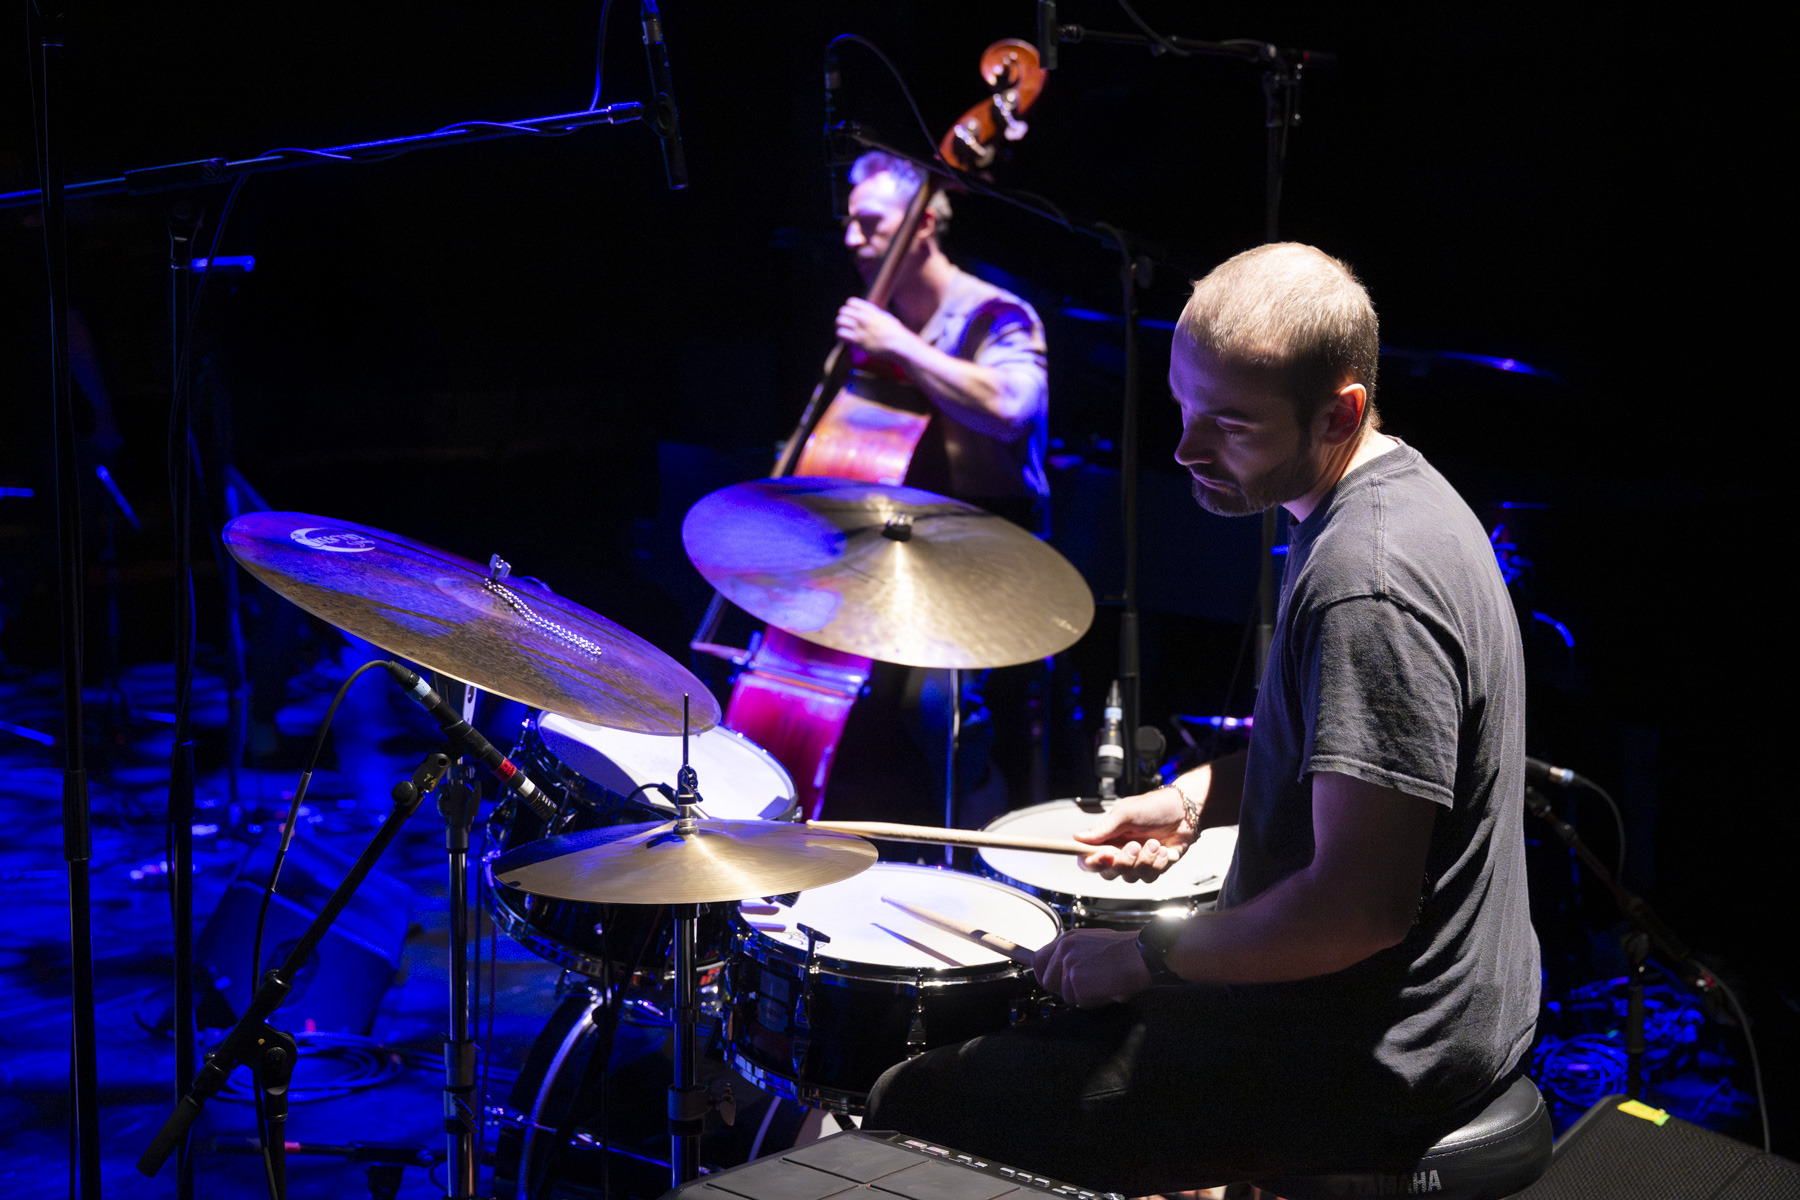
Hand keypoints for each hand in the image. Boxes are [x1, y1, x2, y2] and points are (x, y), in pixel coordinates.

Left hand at [835, 297, 919, 360]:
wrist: (902, 345)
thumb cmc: (896, 333)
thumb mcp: (886, 318)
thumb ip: (875, 315)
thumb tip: (869, 313)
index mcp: (871, 310)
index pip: (851, 302)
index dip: (849, 308)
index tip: (851, 316)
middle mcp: (865, 318)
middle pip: (843, 311)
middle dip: (842, 317)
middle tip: (845, 325)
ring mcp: (862, 329)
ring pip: (840, 321)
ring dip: (840, 326)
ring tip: (844, 331)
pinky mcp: (859, 341)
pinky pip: (841, 334)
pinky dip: (840, 336)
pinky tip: (844, 340)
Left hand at [1032, 928, 1152, 1008]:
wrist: (1142, 955)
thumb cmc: (1125, 952)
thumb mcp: (1092, 943)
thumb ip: (1072, 954)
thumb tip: (1061, 971)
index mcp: (1067, 939)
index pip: (1037, 960)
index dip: (1046, 975)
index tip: (1055, 982)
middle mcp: (1064, 949)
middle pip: (1046, 981)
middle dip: (1063, 989)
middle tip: (1084, 987)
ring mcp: (1069, 965)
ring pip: (1065, 995)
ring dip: (1082, 997)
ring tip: (1102, 985)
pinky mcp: (1077, 981)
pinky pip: (1080, 1003)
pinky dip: (1094, 1002)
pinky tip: (1107, 990)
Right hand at [1074, 788, 1190, 882]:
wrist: (1185, 811)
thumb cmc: (1153, 806)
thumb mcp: (1125, 813)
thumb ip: (1103, 828)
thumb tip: (1078, 837)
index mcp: (1107, 839)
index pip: (1089, 860)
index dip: (1092, 863)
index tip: (1104, 855)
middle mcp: (1119, 853)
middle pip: (1109, 874)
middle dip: (1123, 862)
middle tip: (1134, 846)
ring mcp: (1137, 862)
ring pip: (1131, 877)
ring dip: (1144, 861)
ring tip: (1155, 843)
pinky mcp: (1154, 867)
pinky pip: (1150, 877)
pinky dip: (1158, 864)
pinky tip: (1164, 850)